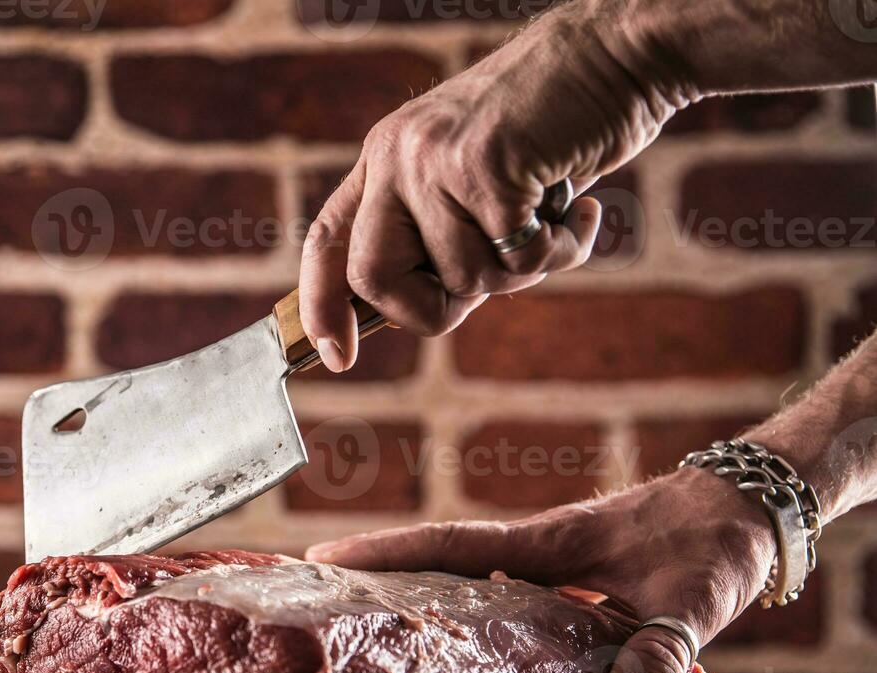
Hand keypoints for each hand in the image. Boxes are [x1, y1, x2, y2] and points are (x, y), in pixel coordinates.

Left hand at [299, 0, 681, 369]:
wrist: (616, 50)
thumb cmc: (555, 124)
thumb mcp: (472, 174)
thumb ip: (438, 229)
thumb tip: (419, 309)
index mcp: (384, 159)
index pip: (326, 241)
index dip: (321, 304)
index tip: (337, 355)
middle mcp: (396, 157)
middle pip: (374, 278)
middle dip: (434, 307)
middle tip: (495, 277)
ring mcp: (436, 160)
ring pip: (463, 277)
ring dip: (524, 268)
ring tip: (553, 215)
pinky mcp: (486, 167)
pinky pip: (518, 258)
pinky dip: (564, 249)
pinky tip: (583, 207)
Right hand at [305, 467, 774, 672]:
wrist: (747, 507)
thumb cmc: (714, 542)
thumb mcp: (693, 600)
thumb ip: (662, 650)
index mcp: (547, 543)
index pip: (451, 544)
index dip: (387, 549)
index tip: (323, 553)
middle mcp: (535, 550)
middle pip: (439, 561)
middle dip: (379, 575)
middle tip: (316, 599)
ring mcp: (548, 563)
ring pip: (466, 580)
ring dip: (419, 597)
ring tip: (366, 629)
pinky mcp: (567, 579)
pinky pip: (501, 596)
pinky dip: (468, 614)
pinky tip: (459, 648)